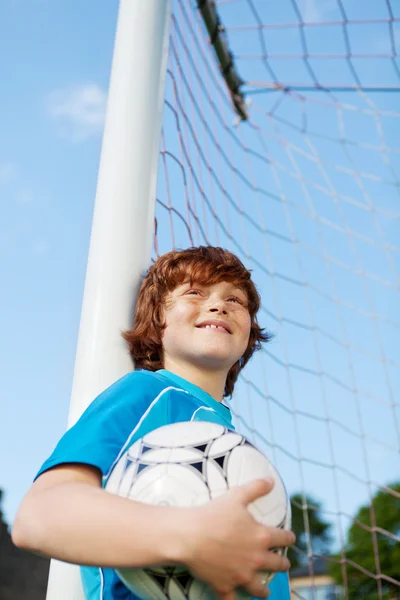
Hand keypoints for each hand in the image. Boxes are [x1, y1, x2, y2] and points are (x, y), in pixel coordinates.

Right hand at [183, 478, 294, 598]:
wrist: (189, 535)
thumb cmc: (213, 514)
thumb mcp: (237, 495)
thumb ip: (256, 487)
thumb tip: (271, 480)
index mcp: (262, 536)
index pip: (284, 538)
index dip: (289, 537)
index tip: (290, 538)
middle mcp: (256, 558)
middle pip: (277, 564)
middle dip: (282, 564)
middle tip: (283, 564)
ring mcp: (241, 575)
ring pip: (259, 588)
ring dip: (264, 589)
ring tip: (265, 590)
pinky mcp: (225, 586)